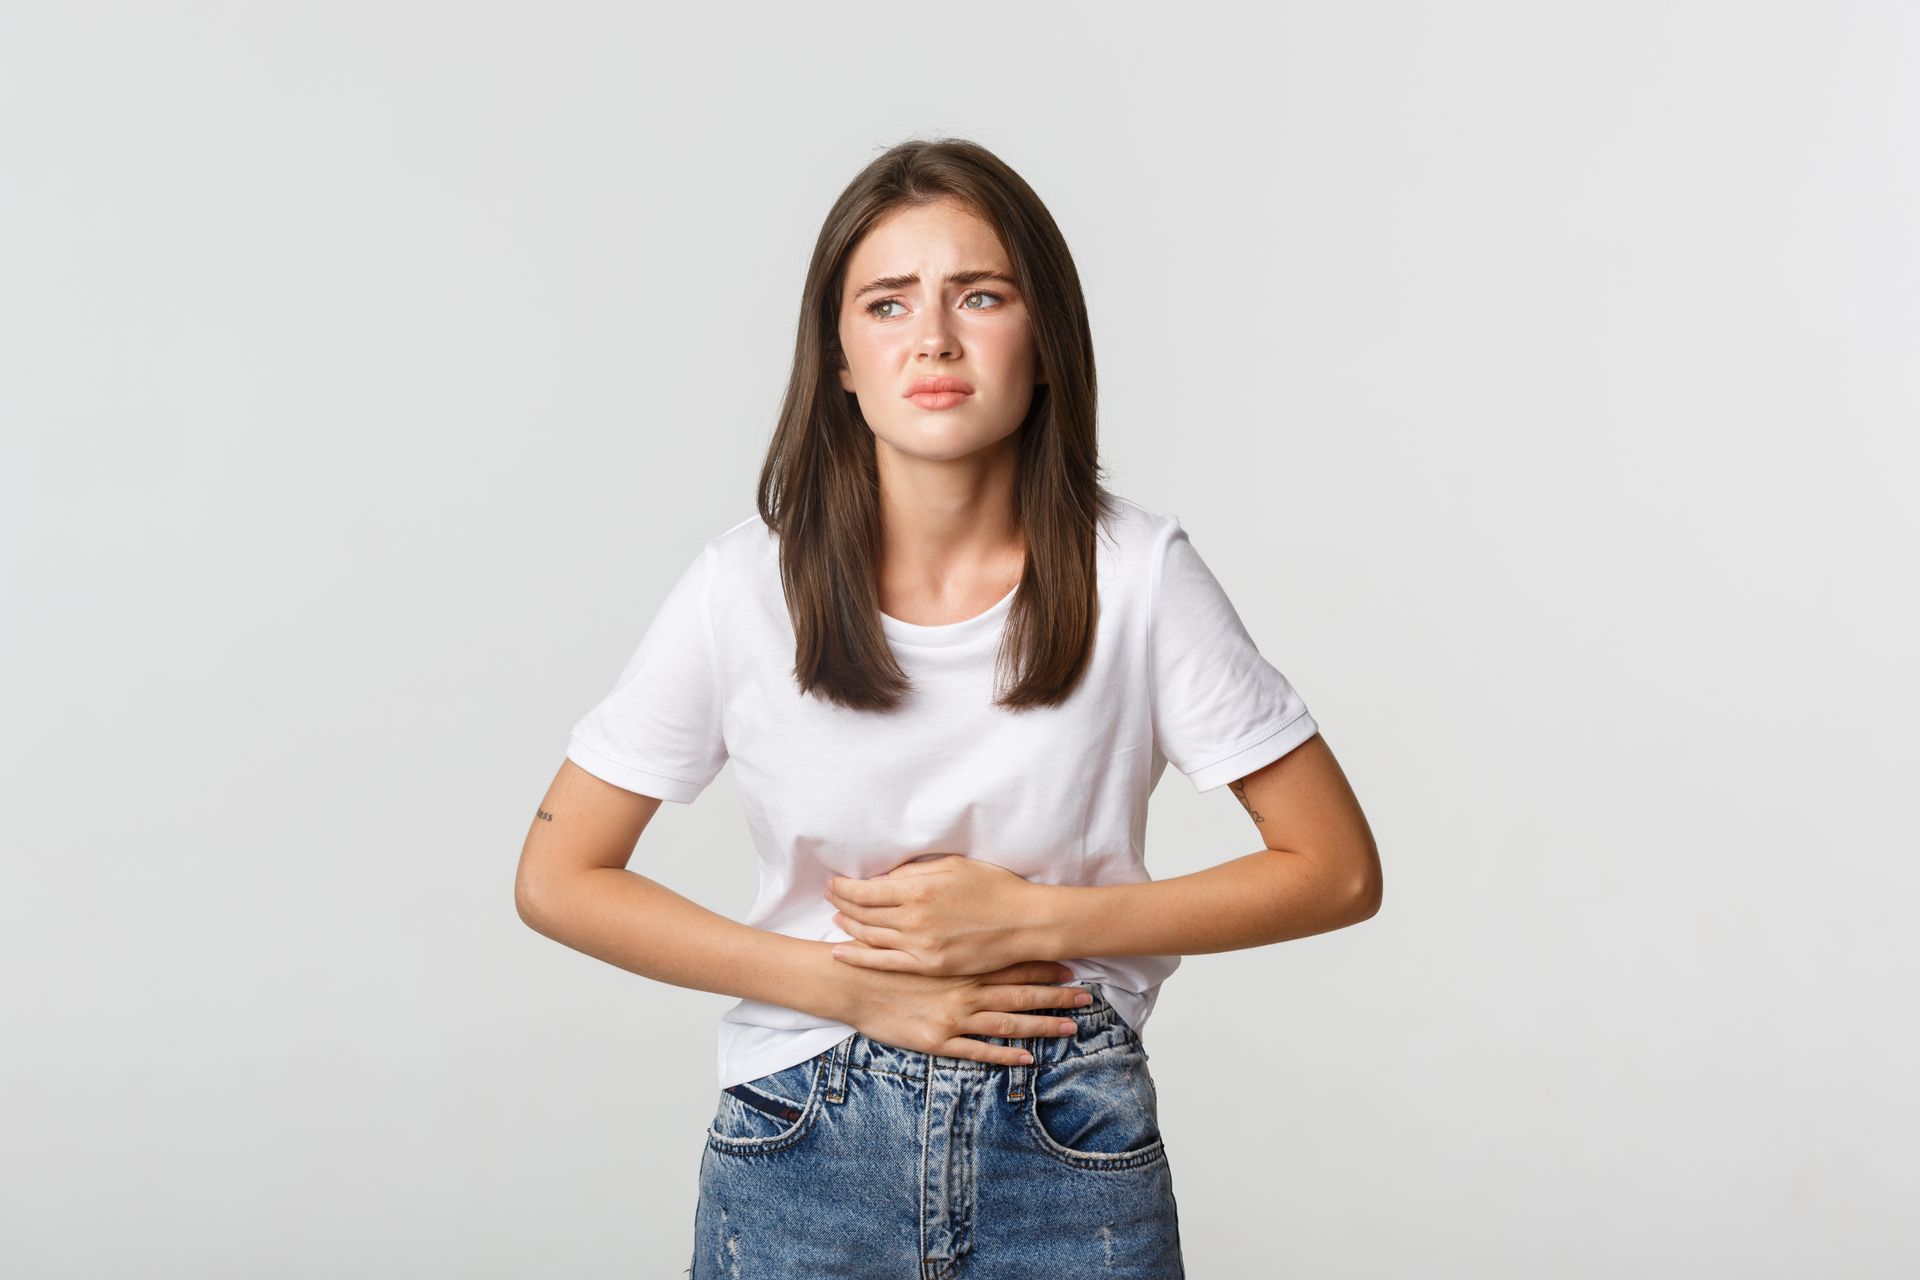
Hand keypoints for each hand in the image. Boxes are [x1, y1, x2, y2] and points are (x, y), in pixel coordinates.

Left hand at [824, 853, 1050, 976]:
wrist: (1025, 923)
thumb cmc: (994, 888)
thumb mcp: (953, 866)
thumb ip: (913, 872)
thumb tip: (881, 878)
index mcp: (918, 889)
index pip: (864, 890)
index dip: (843, 887)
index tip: (834, 882)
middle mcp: (914, 919)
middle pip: (862, 913)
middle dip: (840, 904)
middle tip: (830, 896)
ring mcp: (921, 946)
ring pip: (870, 937)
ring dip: (848, 927)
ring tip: (837, 919)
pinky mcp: (930, 966)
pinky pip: (886, 963)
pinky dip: (859, 958)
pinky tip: (842, 953)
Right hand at [824, 953, 1090, 1066]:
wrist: (852, 983)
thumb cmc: (884, 958)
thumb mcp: (919, 936)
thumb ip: (947, 934)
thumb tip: (972, 924)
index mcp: (962, 965)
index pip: (1011, 964)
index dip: (1043, 966)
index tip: (1071, 965)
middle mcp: (965, 991)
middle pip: (1020, 995)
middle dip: (1055, 996)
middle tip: (1086, 997)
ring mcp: (954, 1019)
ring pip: (1008, 1025)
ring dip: (1042, 1027)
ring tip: (1071, 1029)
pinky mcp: (939, 1042)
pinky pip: (979, 1051)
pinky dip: (1005, 1056)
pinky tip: (1027, 1059)